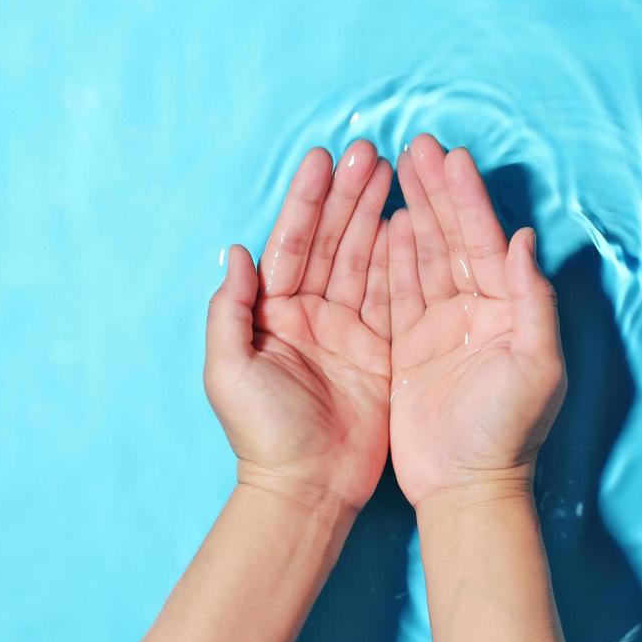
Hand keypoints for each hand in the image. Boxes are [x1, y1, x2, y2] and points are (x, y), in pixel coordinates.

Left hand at [205, 141, 392, 511]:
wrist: (309, 488)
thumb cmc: (262, 434)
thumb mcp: (228, 372)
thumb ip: (229, 311)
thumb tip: (237, 253)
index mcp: (272, 313)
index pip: (293, 244)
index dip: (308, 201)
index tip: (324, 159)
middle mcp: (310, 314)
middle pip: (333, 242)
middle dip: (349, 196)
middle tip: (372, 152)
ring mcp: (347, 330)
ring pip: (364, 260)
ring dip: (376, 216)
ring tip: (394, 173)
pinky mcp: (379, 350)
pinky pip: (391, 296)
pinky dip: (401, 261)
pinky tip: (412, 225)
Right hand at [389, 134, 565, 506]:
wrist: (465, 487)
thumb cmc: (508, 432)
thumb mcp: (536, 367)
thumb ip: (532, 301)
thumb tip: (523, 239)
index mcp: (508, 311)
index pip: (485, 242)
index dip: (467, 199)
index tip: (449, 157)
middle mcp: (475, 311)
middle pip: (452, 240)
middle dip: (436, 193)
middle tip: (415, 147)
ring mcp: (440, 328)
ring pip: (424, 259)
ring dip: (413, 214)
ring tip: (396, 172)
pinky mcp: (408, 348)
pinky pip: (397, 294)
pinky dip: (392, 259)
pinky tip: (385, 226)